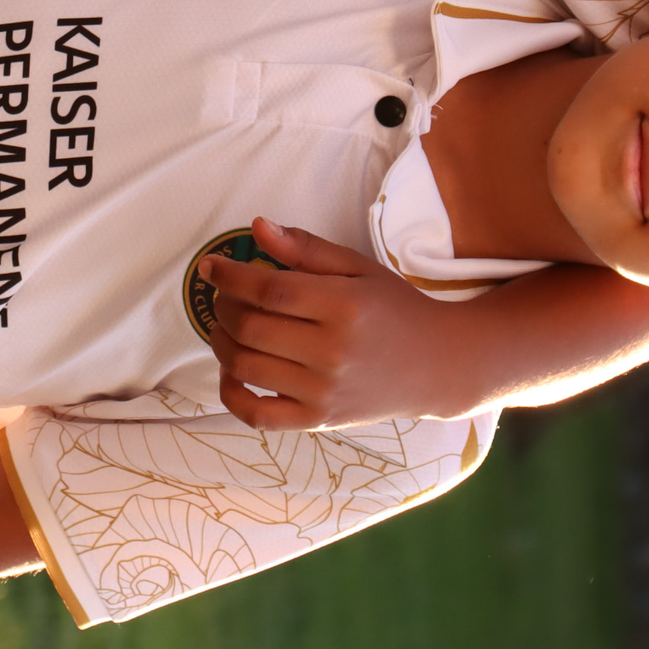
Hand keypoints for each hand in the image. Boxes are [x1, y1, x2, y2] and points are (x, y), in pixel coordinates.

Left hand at [201, 217, 478, 431]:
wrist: (438, 367)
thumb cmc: (395, 309)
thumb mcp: (359, 268)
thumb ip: (307, 248)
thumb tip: (257, 227)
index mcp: (344, 306)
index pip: (268, 289)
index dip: (230, 276)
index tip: (210, 265)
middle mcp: (332, 353)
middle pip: (250, 328)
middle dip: (222, 306)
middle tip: (223, 293)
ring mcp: (323, 392)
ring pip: (246, 367)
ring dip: (220, 341)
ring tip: (226, 325)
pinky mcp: (318, 421)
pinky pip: (257, 415)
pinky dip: (231, 393)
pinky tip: (232, 369)